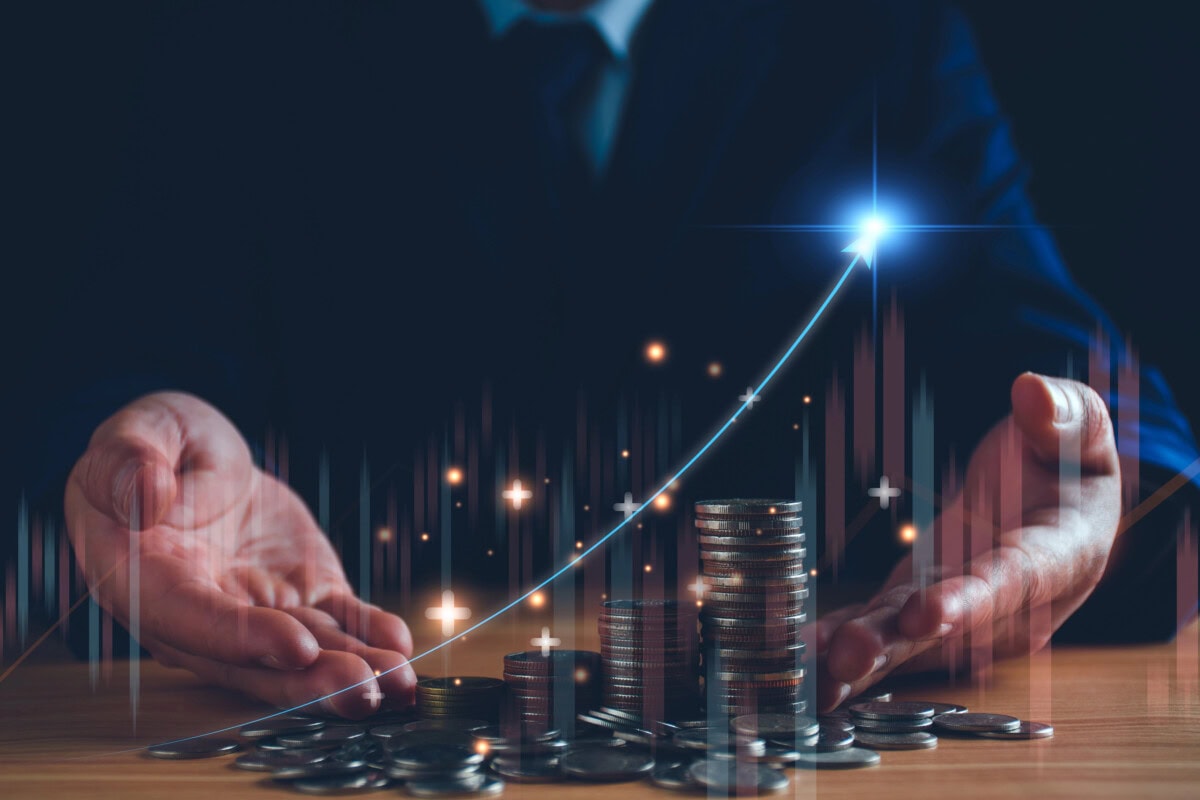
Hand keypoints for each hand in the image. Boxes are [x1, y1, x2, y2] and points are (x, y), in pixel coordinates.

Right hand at [65, 392, 415, 716]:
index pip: (193, 619)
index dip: (243, 638)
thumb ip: (128, 463)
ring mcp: (255, 608)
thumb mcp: (136, 435)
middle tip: (363, 691)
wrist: (190, 461)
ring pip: (303, 651)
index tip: (297, 646)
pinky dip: (367, 633)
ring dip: (351, 670)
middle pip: (253, 660)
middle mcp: (200, 612)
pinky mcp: (298, 593)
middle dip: (310, 681)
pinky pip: (335, 620)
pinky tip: (399, 644)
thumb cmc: (150, 449)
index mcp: (145, 578)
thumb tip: (145, 494)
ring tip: (398, 682)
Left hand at [815, 373, 1120, 709]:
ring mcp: (954, 612)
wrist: (1050, 504)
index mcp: (1058, 557)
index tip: (929, 611)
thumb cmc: (1066, 466)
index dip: (970, 599)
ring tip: (812, 675)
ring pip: (905, 639)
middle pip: (948, 629)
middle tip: (848, 655)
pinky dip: (835, 642)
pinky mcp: (913, 606)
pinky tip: (797, 654)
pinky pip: (876, 627)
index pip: (1013, 580)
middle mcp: (1006, 603)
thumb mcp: (1079, 431)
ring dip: (859, 658)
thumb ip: (1063, 414)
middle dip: (896, 643)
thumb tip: (1031, 390)